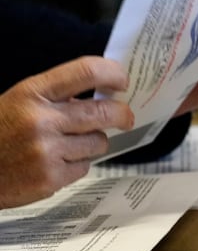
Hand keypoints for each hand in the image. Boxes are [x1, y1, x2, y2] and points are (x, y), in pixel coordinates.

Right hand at [0, 56, 133, 208]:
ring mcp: (47, 151)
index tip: (123, 81)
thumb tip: (101, 95)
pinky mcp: (51, 178)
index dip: (113, 74)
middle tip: (126, 117)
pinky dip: (76, 165)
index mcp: (32, 93)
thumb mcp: (19, 101)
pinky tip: (55, 162)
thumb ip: (56, 96)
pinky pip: (84, 167)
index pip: (86, 72)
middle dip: (123, 114)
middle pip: (105, 112)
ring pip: (99, 142)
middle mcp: (41, 120)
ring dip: (94, 142)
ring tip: (71, 144)